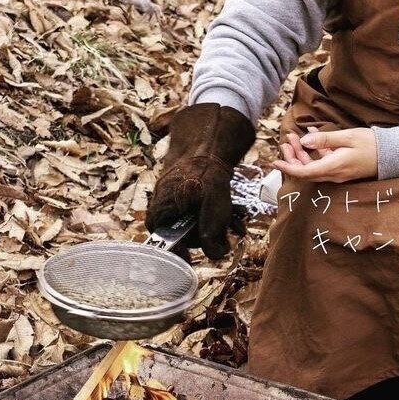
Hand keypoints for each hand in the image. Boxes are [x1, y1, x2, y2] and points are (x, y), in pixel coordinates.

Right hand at [145, 103, 254, 259]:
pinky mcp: (185, 187)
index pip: (162, 240)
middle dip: (206, 235)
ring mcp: (173, 194)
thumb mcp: (214, 211)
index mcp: (162, 210)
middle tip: (224, 237)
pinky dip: (215, 211)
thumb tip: (216, 255)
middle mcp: (163, 203)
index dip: (177, 251)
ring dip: (216, 224)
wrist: (208, 140)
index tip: (192, 258)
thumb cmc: (208, 175)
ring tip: (236, 224)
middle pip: (182, 231)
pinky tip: (235, 213)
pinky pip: (198, 206)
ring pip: (194, 219)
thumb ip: (211, 237)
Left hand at [273, 126, 376, 182]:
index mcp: (333, 167)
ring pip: (313, 167)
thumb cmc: (371, 144)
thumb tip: (304, 140)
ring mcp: (337, 173)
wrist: (392, 155)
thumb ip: (325, 140)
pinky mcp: (341, 170)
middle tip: (285, 140)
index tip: (275, 162)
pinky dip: (315, 151)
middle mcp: (333, 174)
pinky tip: (312, 135)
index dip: (288, 168)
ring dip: (301, 153)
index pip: (304, 173)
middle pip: (306, 170)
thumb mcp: (347, 137)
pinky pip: (323, 163)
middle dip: (292, 157)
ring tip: (293, 137)